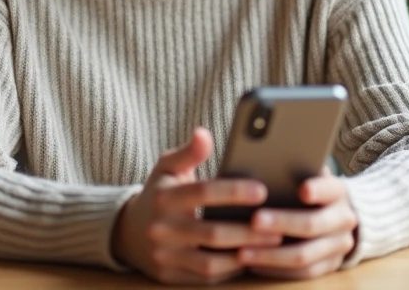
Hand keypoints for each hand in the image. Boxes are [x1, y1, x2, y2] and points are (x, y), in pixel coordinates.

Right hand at [112, 127, 283, 284]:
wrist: (128, 231)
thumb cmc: (159, 192)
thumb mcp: (167, 166)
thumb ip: (189, 151)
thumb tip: (203, 133)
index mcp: (165, 197)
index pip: (202, 193)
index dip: (233, 191)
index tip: (263, 190)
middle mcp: (162, 229)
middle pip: (211, 233)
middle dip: (248, 230)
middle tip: (280, 224)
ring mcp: (164, 256)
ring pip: (210, 263)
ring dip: (244, 255)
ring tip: (272, 244)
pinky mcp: (169, 277)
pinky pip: (206, 279)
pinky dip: (231, 271)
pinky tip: (252, 259)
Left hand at [238, 171, 357, 280]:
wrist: (336, 216)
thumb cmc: (307, 189)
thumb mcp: (307, 175)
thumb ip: (292, 169)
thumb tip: (263, 161)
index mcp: (338, 192)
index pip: (330, 189)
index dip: (318, 189)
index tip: (302, 189)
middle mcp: (344, 219)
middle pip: (312, 224)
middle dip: (281, 223)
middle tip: (254, 221)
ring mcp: (339, 246)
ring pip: (304, 256)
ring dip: (271, 255)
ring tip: (243, 252)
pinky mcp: (330, 266)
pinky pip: (302, 274)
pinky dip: (276, 270)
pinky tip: (253, 265)